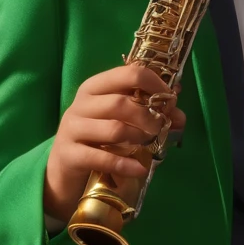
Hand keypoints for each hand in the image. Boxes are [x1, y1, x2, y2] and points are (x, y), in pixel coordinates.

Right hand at [43, 65, 184, 221]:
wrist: (63, 170)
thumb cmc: (95, 138)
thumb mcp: (119, 120)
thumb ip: (147, 114)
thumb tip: (180, 116)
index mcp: (94, 87)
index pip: (128, 73)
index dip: (154, 84)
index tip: (170, 99)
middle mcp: (81, 104)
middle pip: (121, 103)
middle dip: (148, 116)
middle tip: (160, 127)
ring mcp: (72, 129)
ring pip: (114, 129)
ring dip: (139, 138)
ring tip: (149, 145)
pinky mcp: (70, 155)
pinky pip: (102, 157)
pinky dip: (126, 164)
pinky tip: (139, 168)